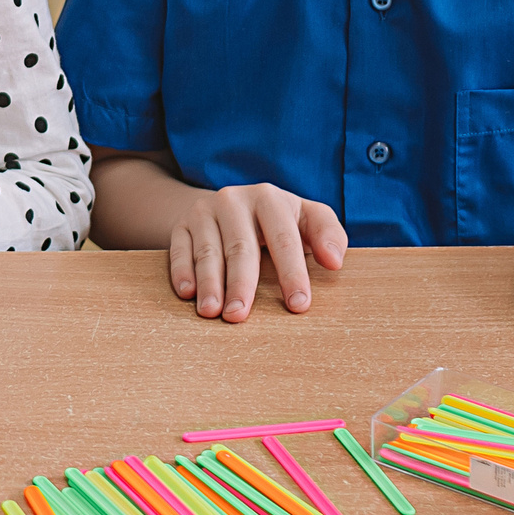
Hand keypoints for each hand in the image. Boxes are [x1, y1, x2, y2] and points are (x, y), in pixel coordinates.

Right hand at [168, 182, 347, 322]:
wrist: (228, 204)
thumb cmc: (277, 222)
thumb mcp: (306, 218)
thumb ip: (328, 234)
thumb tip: (334, 261)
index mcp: (270, 198)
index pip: (284, 238)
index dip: (292, 272)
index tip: (298, 305)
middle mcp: (234, 200)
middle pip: (240, 247)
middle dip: (241, 283)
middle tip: (239, 316)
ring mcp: (204, 211)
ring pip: (207, 251)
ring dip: (209, 283)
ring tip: (212, 312)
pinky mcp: (181, 224)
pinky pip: (179, 249)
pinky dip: (182, 271)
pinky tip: (187, 293)